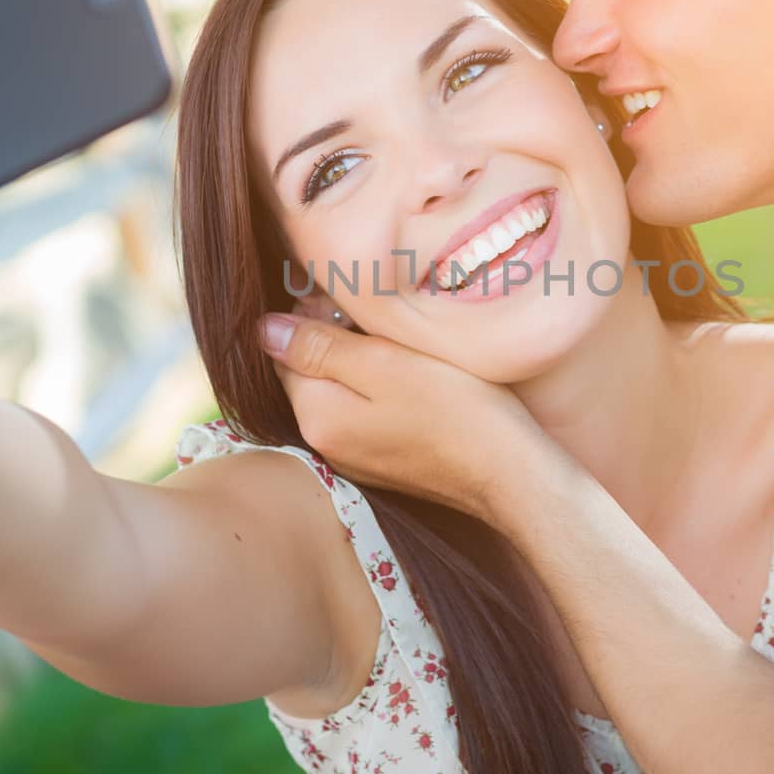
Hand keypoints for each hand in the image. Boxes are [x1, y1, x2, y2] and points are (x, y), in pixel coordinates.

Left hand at [259, 312, 551, 521]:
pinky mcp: (385, 462)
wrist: (512, 472)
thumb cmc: (456, 410)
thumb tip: (261, 330)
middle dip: (335, 340)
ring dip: (360, 364)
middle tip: (384, 320)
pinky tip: (416, 379)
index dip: (313, 316)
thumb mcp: (384, 363)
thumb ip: (319, 347)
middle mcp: (326, 444)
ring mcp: (356, 458)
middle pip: (310, 373)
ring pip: (340, 391)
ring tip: (403, 346)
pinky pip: (366, 413)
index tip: (353, 300)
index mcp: (316, 416)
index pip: (284, 351)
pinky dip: (381, 390)